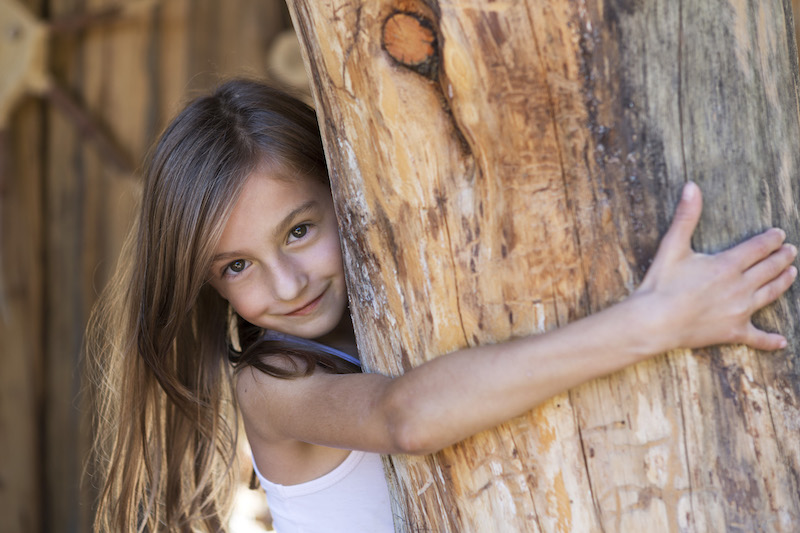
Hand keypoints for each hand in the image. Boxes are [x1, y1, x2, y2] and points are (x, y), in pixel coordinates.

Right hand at [634, 181, 796, 351]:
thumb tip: (692, 187)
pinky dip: (770, 340)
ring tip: (792, 273)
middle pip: (770, 269)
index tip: (779, 234)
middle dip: (782, 258)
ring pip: (770, 294)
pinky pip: (757, 337)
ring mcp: (739, 310)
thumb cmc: (661, 284)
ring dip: (783, 282)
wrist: (654, 321)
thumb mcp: (672, 246)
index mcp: (727, 264)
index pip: (759, 248)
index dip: (771, 239)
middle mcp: (740, 286)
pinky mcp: (733, 332)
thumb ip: (686, 216)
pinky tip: (781, 341)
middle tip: (790, 251)